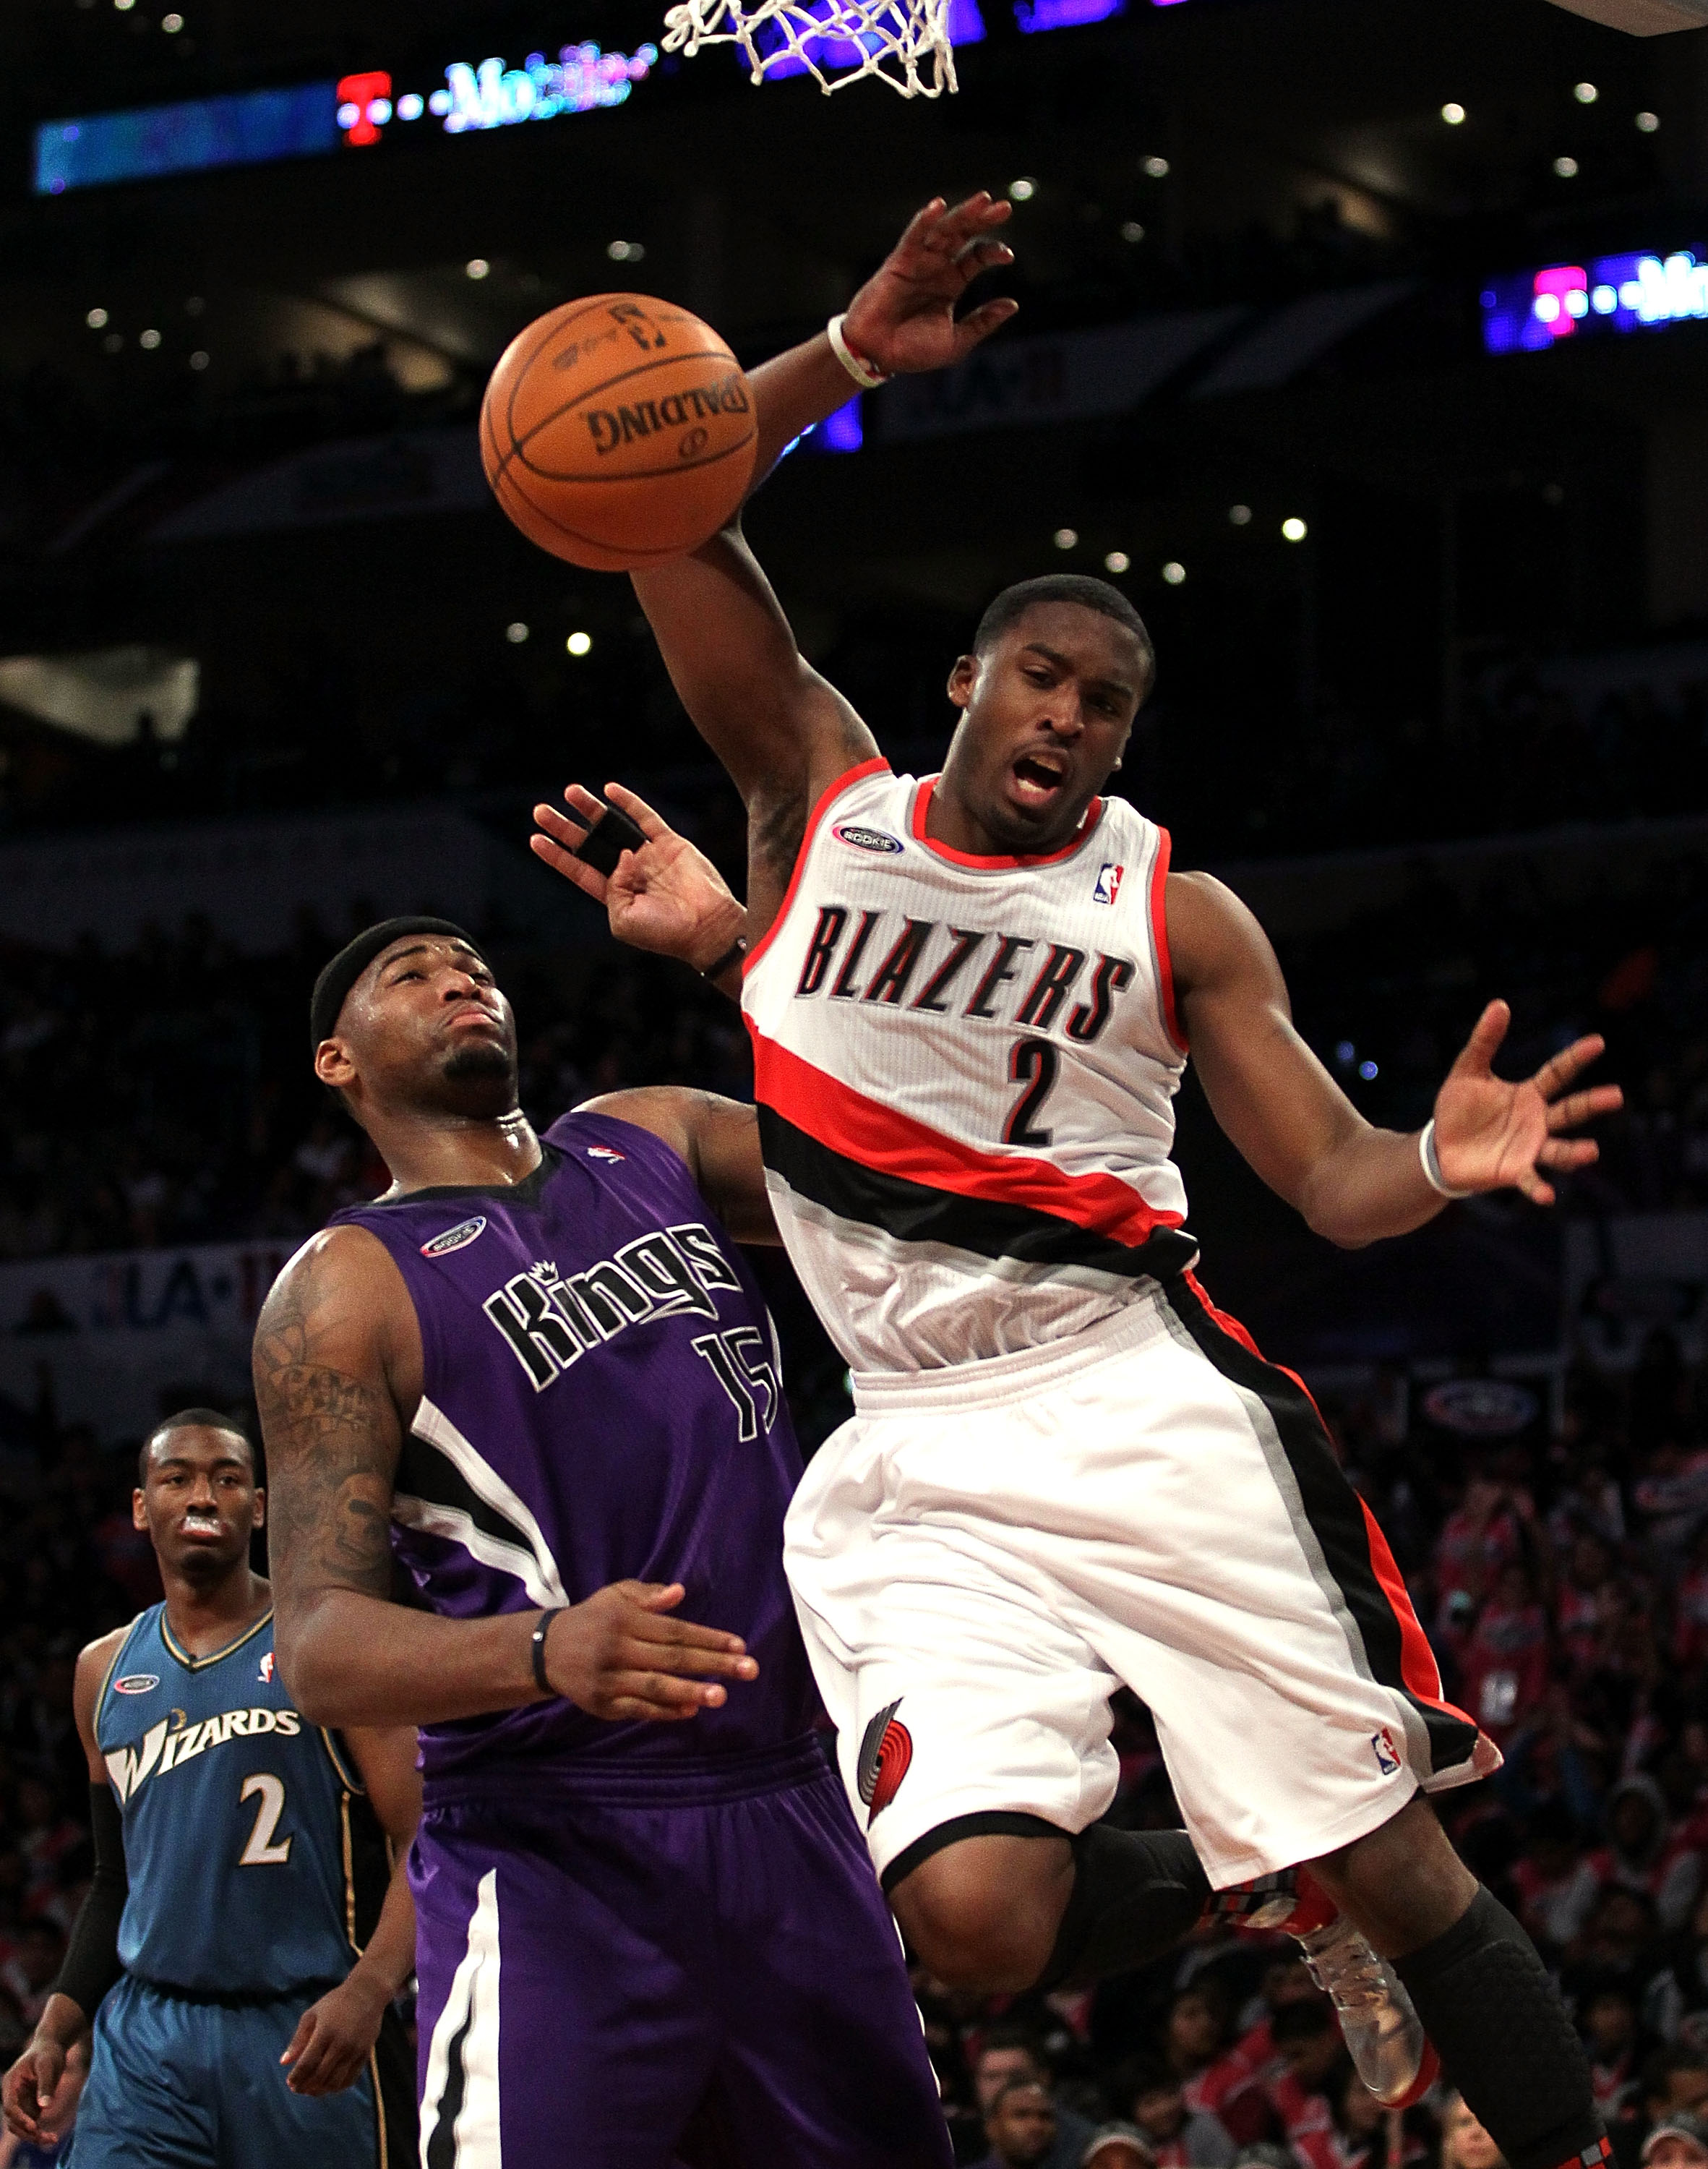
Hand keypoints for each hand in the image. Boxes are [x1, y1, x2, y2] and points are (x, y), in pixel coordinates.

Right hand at [3, 2027, 87, 2146]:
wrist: (52, 2046)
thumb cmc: (49, 2052)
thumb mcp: (48, 2064)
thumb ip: (45, 2085)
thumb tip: (44, 2107)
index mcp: (10, 2083)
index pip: (10, 2106)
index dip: (20, 2118)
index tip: (34, 2126)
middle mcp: (12, 2096)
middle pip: (13, 2121)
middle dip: (27, 2132)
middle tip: (44, 2138)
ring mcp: (20, 2103)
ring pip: (20, 2127)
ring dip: (33, 2136)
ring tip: (51, 2139)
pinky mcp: (30, 2107)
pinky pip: (31, 2124)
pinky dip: (39, 2132)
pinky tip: (52, 2137)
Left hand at [281, 1970, 390, 2095]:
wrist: (368, 1993)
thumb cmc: (335, 2002)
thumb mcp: (312, 2014)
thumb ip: (298, 2039)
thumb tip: (283, 2063)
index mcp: (325, 2032)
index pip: (307, 2063)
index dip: (296, 2077)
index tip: (290, 2082)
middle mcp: (341, 2043)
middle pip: (320, 2075)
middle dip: (305, 2086)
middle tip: (297, 2088)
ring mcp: (354, 2050)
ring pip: (335, 2081)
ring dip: (320, 2090)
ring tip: (311, 2089)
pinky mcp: (365, 2054)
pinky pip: (350, 2079)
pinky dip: (338, 2087)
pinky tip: (329, 2085)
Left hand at [531, 782, 745, 970]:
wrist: (706, 928)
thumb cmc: (665, 933)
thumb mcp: (623, 920)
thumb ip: (613, 888)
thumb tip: (622, 855)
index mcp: (615, 895)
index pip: (579, 869)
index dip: (557, 855)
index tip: (535, 838)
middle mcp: (629, 873)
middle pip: (589, 844)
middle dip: (565, 828)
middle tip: (540, 811)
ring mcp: (649, 856)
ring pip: (613, 826)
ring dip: (591, 810)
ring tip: (569, 792)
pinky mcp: (670, 844)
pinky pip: (645, 818)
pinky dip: (628, 803)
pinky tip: (610, 790)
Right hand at [542, 1581, 758, 1720]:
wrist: (546, 1650)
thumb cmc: (594, 1618)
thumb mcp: (615, 1595)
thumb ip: (648, 1595)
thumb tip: (680, 1592)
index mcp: (625, 1620)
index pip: (675, 1631)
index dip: (708, 1638)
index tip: (740, 1645)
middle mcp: (618, 1649)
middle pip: (672, 1658)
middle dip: (713, 1664)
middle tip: (749, 1670)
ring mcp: (610, 1680)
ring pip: (656, 1686)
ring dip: (691, 1691)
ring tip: (722, 1696)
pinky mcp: (603, 1705)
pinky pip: (638, 1709)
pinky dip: (665, 1711)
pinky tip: (690, 1711)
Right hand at [841, 192, 1018, 376]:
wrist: (877, 356)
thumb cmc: (912, 351)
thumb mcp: (956, 341)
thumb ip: (983, 322)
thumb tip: (1013, 305)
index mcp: (951, 283)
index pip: (976, 256)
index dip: (993, 251)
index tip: (1007, 256)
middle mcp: (936, 268)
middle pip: (964, 234)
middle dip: (984, 220)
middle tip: (1006, 207)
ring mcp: (918, 262)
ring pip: (944, 230)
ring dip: (963, 214)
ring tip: (985, 200)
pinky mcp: (899, 262)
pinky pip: (914, 237)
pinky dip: (924, 221)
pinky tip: (938, 206)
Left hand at [1433, 1000, 1622, 1205]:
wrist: (1440, 1148)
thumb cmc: (1458, 1108)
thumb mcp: (1467, 1071)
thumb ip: (1484, 1041)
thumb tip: (1499, 1005)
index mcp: (1529, 1094)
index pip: (1558, 1072)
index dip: (1576, 1058)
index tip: (1597, 1042)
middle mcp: (1538, 1121)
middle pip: (1570, 1110)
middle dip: (1592, 1104)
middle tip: (1616, 1096)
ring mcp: (1530, 1147)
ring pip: (1560, 1149)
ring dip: (1576, 1152)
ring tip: (1592, 1151)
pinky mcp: (1515, 1171)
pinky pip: (1531, 1179)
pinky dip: (1539, 1187)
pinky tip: (1547, 1196)